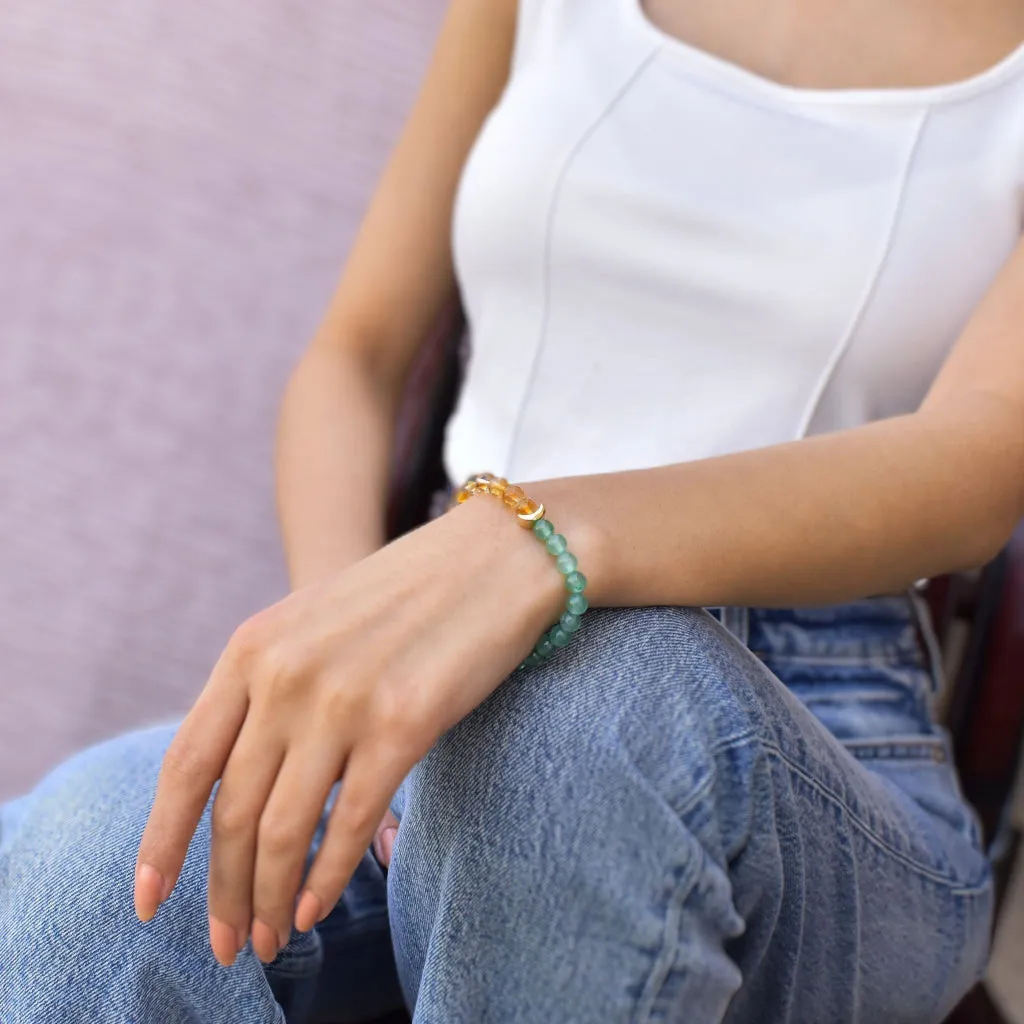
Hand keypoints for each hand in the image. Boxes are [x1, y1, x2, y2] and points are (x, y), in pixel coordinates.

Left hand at [133, 495, 563, 965]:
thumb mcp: (313, 623)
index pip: (186, 762)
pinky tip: (314, 908)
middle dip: (221, 889)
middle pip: (231, 810)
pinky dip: (325, 878)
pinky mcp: (403, 723)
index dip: (161, 841)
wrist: (491, 557)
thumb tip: (240, 784)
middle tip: (226, 943)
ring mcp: (341, 699)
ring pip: (282, 828)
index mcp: (252, 646)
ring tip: (270, 940)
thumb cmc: (405, 595)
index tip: (149, 899)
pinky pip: (348, 823)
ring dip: (268, 898)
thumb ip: (268, 688)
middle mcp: (285, 674)